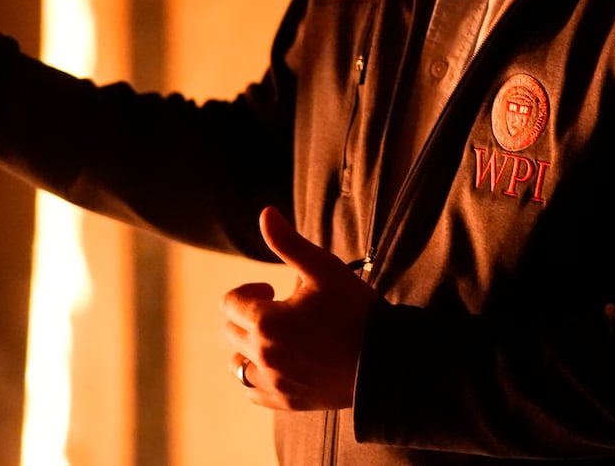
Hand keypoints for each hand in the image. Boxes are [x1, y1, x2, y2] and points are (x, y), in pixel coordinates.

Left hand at [222, 207, 380, 410]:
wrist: (385, 360)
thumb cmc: (356, 310)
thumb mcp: (324, 269)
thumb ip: (288, 243)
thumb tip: (266, 213)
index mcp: (267, 322)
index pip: (230, 303)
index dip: (249, 290)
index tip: (272, 289)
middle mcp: (263, 356)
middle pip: (231, 330)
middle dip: (249, 315)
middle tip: (281, 308)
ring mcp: (274, 383)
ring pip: (238, 363)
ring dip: (250, 347)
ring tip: (279, 337)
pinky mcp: (287, 401)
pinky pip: (254, 391)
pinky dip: (260, 376)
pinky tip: (283, 363)